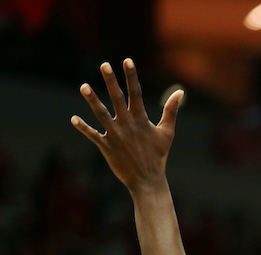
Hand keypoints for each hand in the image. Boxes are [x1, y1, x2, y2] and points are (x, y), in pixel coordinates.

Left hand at [71, 59, 182, 194]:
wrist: (148, 180)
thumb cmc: (157, 155)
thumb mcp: (167, 132)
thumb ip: (171, 110)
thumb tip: (180, 92)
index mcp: (141, 119)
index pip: (136, 93)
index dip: (131, 76)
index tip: (127, 60)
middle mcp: (127, 124)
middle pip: (118, 99)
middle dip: (111, 81)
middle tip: (104, 65)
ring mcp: (116, 135)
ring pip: (102, 114)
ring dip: (92, 100)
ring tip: (83, 86)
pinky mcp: (107, 147)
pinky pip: (93, 135)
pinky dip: (83, 128)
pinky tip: (74, 119)